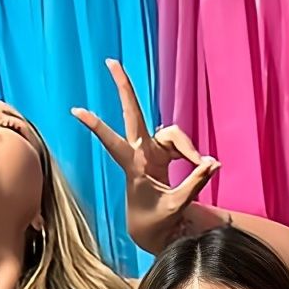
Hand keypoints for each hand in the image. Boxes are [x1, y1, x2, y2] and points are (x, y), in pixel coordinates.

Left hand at [73, 58, 219, 252]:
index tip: (76, 111)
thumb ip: (195, 183)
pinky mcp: (162, 153)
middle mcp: (141, 152)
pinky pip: (182, 144)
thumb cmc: (157, 219)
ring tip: (201, 165)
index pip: (113, 140)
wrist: (152, 228)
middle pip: (133, 113)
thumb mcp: (176, 205)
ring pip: (173, 133)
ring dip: (188, 148)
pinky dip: (192, 154)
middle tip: (110, 61)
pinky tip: (200, 164)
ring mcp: (152, 150)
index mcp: (135, 165)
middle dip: (123, 87)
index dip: (97, 126)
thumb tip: (213, 163)